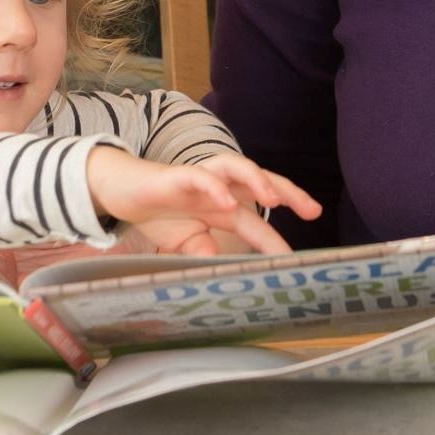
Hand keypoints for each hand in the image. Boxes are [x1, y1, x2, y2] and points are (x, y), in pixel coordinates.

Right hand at [84, 150, 320, 256]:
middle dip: (289, 192)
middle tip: (312, 210)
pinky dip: (215, 187)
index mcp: (225, 207)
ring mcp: (200, 179)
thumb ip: (204, 252)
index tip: (297, 263)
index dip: (277, 240)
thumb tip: (218, 267)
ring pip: (237, 167)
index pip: (258, 221)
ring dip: (258, 180)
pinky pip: (200, 175)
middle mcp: (220, 188)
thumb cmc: (159, 214)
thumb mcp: (185, 244)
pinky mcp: (176, 175)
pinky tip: (227, 202)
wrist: (122, 194)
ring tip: (274, 199)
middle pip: (261, 181)